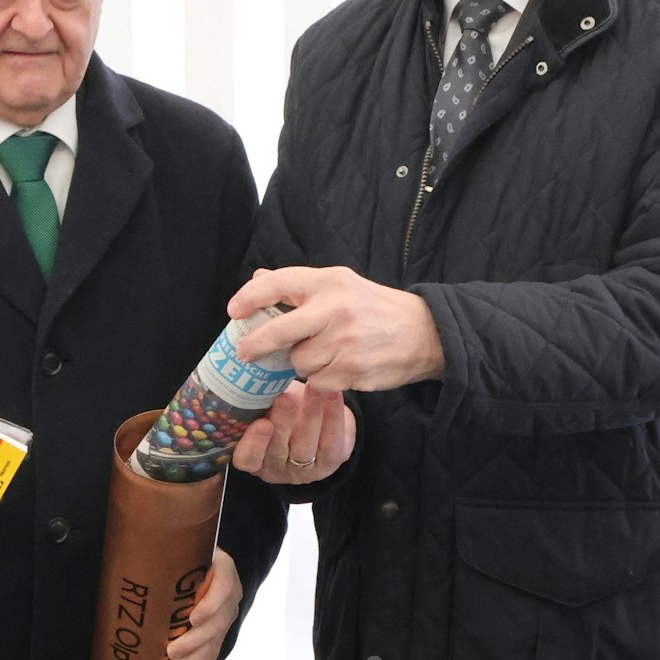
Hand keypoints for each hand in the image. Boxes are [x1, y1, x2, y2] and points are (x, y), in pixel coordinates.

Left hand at [163, 548, 240, 659]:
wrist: (190, 563)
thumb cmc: (176, 552)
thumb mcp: (177, 548)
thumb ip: (164, 553)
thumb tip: (132, 562)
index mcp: (223, 568)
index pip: (224, 587)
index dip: (211, 606)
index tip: (193, 618)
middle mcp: (229, 593)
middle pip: (218, 622)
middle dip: (194, 642)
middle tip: (170, 651)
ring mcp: (225, 615)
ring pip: (214, 643)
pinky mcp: (218, 633)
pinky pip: (212, 655)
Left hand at [230, 266, 444, 391]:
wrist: (425, 333)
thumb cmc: (373, 307)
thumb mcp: (340, 284)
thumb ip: (299, 285)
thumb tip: (258, 278)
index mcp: (329, 282)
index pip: (278, 283)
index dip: (250, 297)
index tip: (234, 311)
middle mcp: (335, 309)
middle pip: (279, 332)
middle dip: (257, 345)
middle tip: (245, 353)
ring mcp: (345, 342)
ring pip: (299, 361)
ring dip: (303, 362)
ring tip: (323, 352)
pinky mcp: (352, 370)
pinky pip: (317, 381)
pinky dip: (321, 378)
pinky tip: (338, 366)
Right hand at [232, 381, 353, 485]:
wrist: (313, 417)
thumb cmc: (279, 409)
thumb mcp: (264, 405)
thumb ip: (258, 401)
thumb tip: (256, 378)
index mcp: (253, 458)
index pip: (247, 459)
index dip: (253, 444)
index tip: (262, 423)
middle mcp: (277, 469)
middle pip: (278, 451)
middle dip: (283, 423)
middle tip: (285, 398)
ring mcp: (305, 470)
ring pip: (306, 447)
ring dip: (310, 415)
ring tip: (313, 389)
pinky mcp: (330, 462)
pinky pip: (331, 442)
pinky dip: (333, 416)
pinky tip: (332, 394)